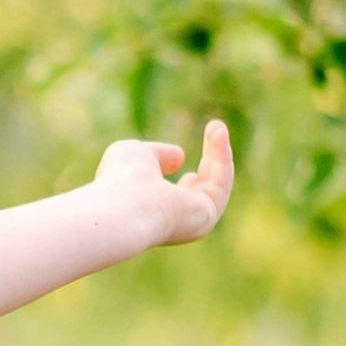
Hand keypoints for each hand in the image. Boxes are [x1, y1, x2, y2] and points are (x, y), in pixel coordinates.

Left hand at [92, 118, 235, 250]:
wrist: (124, 205)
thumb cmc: (122, 178)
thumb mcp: (137, 154)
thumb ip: (158, 154)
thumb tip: (180, 156)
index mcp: (154, 209)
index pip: (174, 193)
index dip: (178, 169)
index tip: (181, 152)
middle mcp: (174, 220)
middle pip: (201, 188)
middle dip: (210, 157)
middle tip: (215, 127)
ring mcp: (192, 220)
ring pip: (215, 184)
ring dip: (220, 154)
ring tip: (217, 125)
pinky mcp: (207, 216)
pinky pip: (221, 183)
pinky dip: (223, 157)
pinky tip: (219, 134)